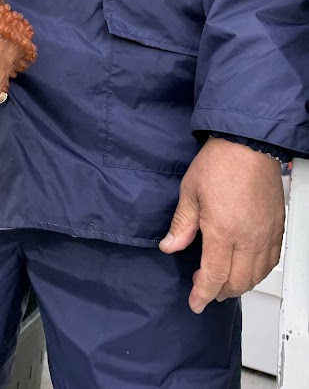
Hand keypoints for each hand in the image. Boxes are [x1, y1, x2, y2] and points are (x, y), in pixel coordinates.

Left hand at [159, 136, 284, 313]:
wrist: (247, 144)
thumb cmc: (219, 163)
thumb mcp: (189, 192)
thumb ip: (181, 225)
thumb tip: (170, 247)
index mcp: (222, 231)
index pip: (213, 275)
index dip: (203, 294)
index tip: (195, 303)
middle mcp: (248, 238)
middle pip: (237, 281)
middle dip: (219, 292)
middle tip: (205, 289)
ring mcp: (266, 234)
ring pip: (256, 275)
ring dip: (240, 285)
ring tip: (224, 282)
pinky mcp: (277, 227)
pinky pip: (272, 260)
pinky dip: (258, 272)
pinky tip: (248, 268)